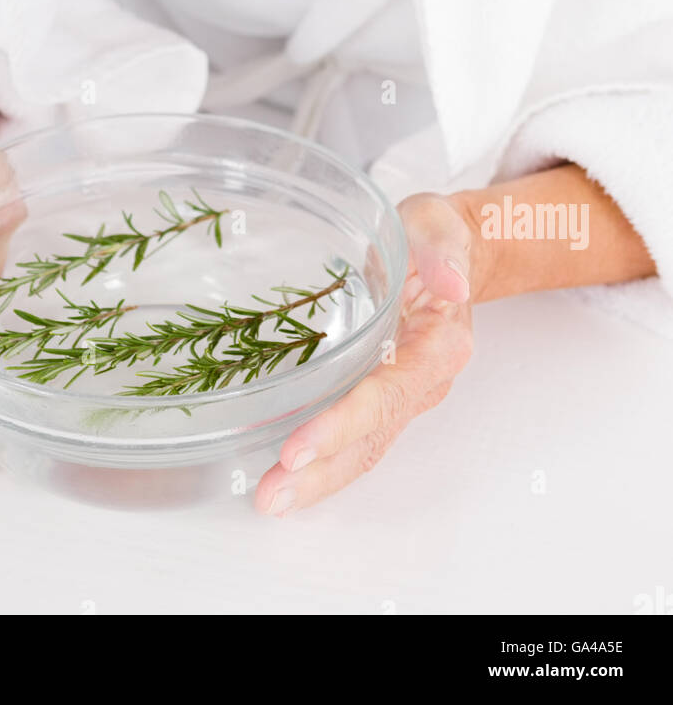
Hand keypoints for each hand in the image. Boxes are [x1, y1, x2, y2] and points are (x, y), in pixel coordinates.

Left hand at [255, 191, 476, 515]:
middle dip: (322, 470)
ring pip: (364, 447)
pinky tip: (286, 475)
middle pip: (373, 437)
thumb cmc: (435, 236)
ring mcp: (403, 394)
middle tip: (271, 494)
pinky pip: (357, 436)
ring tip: (270, 498)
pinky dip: (324, 461)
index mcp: (439, 344)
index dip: (343, 423)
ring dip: (319, 478)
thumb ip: (442, 248)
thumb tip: (451, 280)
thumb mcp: (437, 223)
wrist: (449, 252)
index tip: (300, 445)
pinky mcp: (383, 395)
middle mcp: (424, 381)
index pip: (387, 394)